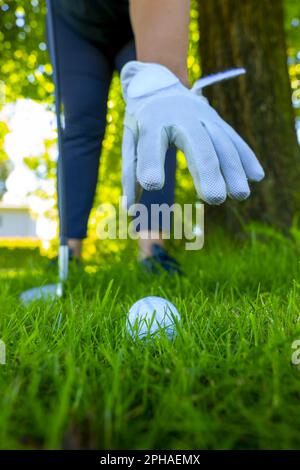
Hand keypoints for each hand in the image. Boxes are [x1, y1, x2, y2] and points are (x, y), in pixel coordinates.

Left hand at [120, 61, 264, 207]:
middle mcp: (181, 116)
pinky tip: (256, 176)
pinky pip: (234, 138)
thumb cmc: (142, 119)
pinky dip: (246, 156)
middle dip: (208, 170)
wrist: (159, 82)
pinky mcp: (217, 120)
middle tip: (214, 199)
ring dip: (233, 169)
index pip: (151, 144)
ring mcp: (203, 116)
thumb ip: (131, 171)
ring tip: (241, 195)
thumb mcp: (130, 138)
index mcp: (152, 120)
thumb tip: (130, 208)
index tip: (152, 185)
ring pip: (222, 142)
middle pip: (198, 143)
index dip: (151, 163)